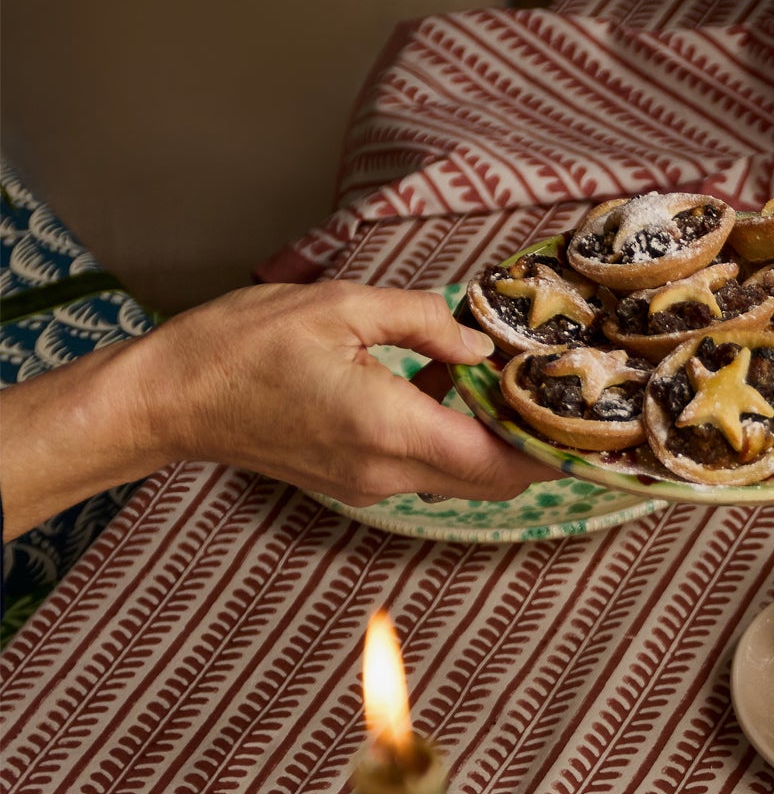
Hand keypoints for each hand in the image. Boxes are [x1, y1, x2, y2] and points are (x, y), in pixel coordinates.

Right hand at [128, 281, 559, 505]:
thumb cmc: (240, 346)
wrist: (172, 399)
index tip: (581, 424)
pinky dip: (445, 436)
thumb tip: (477, 345)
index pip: (499, 463)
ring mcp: (370, 486)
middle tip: (548, 391)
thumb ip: (421, 322)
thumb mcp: (337, 306)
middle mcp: (386, 472)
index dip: (549, 451)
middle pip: (491, 480)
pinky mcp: (355, 484)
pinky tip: (437, 383)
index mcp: (389, 428)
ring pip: (459, 475)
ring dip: (483, 435)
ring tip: (491, 375)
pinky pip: (422, 468)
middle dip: (527, 442)